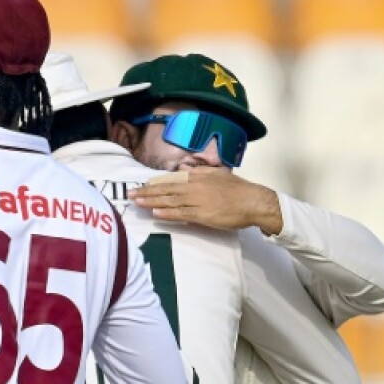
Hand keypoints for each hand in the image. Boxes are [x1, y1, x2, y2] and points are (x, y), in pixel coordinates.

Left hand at [129, 166, 283, 234]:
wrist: (254, 201)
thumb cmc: (238, 190)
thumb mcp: (217, 174)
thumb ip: (200, 171)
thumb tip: (184, 169)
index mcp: (198, 177)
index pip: (171, 180)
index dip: (155, 184)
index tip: (141, 186)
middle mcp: (195, 187)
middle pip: (166, 189)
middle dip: (147, 192)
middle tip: (130, 194)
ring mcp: (198, 201)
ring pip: (170, 201)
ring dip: (152, 202)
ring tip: (137, 203)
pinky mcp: (202, 215)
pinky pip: (181, 214)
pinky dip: (168, 213)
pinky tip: (155, 213)